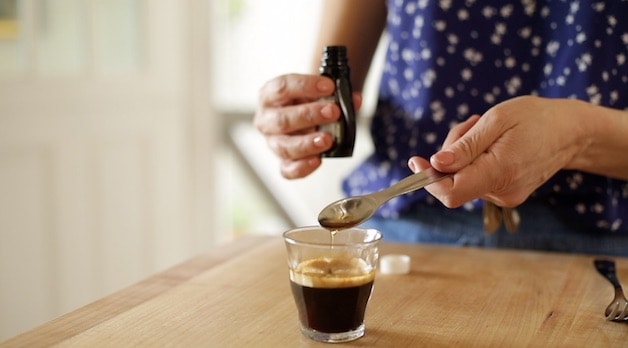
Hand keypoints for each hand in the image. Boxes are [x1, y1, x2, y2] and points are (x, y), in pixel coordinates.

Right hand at [254, 73, 361, 178]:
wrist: (304, 116)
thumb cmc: (306, 102)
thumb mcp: (318, 92)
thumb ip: (337, 94)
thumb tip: (354, 100)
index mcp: (270, 96)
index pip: (282, 87)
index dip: (305, 86)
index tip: (329, 86)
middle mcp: (267, 120)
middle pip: (282, 120)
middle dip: (309, 115)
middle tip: (333, 112)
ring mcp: (273, 142)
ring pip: (284, 147)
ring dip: (307, 143)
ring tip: (327, 139)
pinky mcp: (283, 161)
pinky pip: (287, 169)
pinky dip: (302, 167)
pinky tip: (317, 160)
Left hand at [409, 96, 587, 207]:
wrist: (570, 132)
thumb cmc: (535, 119)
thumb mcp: (496, 121)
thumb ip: (465, 146)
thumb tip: (436, 164)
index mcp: (499, 172)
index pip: (451, 192)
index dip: (428, 179)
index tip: (417, 161)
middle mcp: (501, 191)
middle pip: (453, 181)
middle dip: (450, 154)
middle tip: (469, 126)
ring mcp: (504, 195)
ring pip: (463, 177)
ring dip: (463, 152)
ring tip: (485, 129)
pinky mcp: (505, 192)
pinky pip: (475, 177)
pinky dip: (475, 159)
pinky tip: (492, 142)